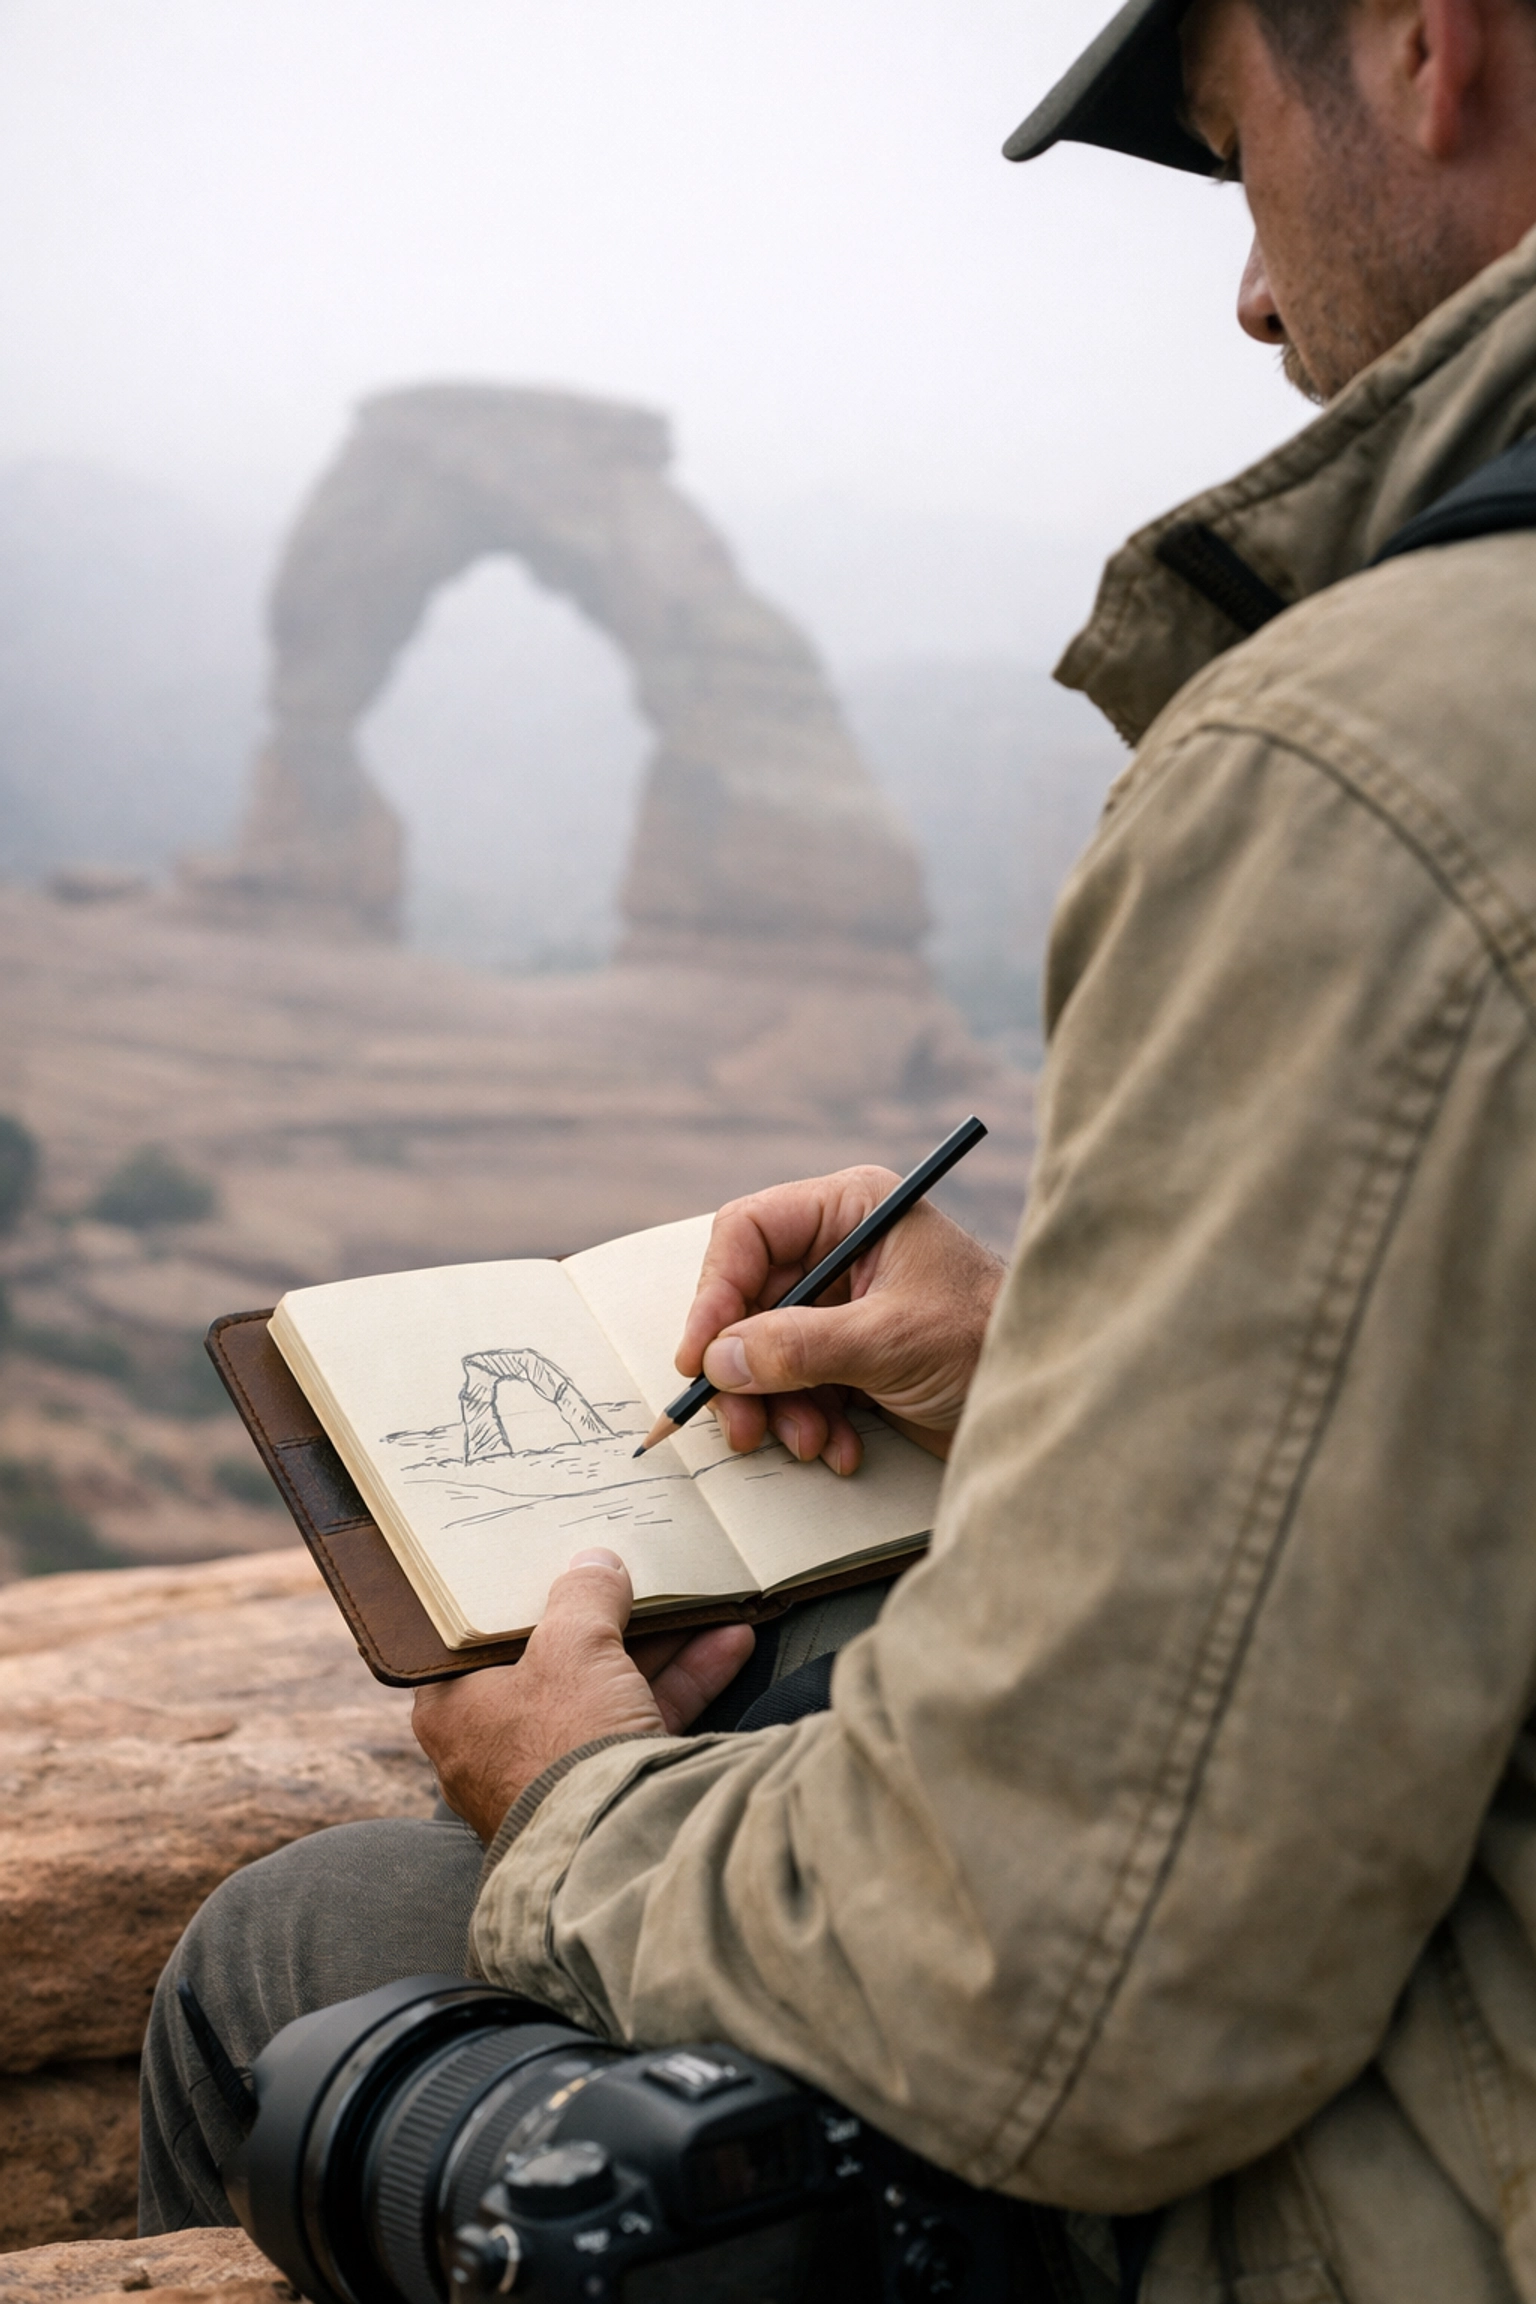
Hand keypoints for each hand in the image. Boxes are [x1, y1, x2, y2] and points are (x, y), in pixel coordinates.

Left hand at [412, 1550, 754, 1842]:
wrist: (616, 1851)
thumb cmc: (563, 1744)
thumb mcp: (572, 1646)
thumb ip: (584, 1595)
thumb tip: (595, 1564)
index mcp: (454, 1707)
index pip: (476, 1637)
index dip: (517, 1595)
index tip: (550, 1562)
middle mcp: (496, 1742)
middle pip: (553, 1659)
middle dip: (608, 1618)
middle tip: (634, 1575)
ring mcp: (555, 1769)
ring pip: (607, 1689)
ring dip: (660, 1646)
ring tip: (701, 1599)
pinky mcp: (607, 1788)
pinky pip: (640, 1721)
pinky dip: (682, 1684)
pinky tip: (728, 1645)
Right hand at [675, 1166, 1004, 1471]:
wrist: (1049, 1402)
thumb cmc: (990, 1342)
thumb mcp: (891, 1341)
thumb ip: (800, 1346)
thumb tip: (718, 1360)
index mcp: (852, 1210)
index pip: (748, 1233)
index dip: (713, 1294)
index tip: (699, 1358)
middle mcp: (841, 1250)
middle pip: (747, 1301)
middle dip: (745, 1370)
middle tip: (742, 1424)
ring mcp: (845, 1307)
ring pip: (763, 1352)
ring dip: (777, 1407)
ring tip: (810, 1443)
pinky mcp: (852, 1357)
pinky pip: (796, 1386)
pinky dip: (809, 1423)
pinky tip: (843, 1447)